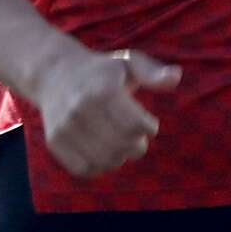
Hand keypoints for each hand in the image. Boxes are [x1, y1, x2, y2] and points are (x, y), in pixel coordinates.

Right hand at [33, 48, 182, 178]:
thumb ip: (153, 73)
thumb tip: (176, 77)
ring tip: (122, 145)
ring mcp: (65, 126)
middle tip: (138, 138)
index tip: (149, 124)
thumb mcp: (129, 62)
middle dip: (138, 145)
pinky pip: (83, 169)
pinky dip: (100, 167)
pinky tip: (105, 153)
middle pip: (121, 145)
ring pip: (104, 160)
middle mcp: (80, 109)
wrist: (55, 74)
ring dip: (121, 158)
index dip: (149, 128)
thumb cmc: (102, 70)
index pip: (134, 124)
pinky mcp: (54, 141)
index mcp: (102, 89)